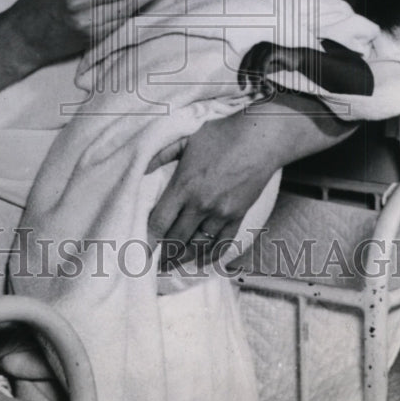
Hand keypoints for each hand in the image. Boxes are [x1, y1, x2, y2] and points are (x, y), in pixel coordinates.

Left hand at [146, 114, 278, 263]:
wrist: (260, 139)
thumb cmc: (221, 135)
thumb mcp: (185, 140)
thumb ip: (160, 155)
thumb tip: (139, 167)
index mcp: (184, 185)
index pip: (159, 222)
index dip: (147, 241)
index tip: (139, 252)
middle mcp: (201, 204)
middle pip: (176, 239)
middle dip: (163, 255)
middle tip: (152, 265)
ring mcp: (221, 212)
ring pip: (197, 246)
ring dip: (183, 259)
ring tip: (171, 266)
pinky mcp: (238, 216)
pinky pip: (222, 243)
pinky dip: (210, 256)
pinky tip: (200, 261)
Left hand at [237, 41, 299, 97]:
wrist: (297, 59)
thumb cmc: (280, 64)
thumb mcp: (265, 69)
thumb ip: (255, 72)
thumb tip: (246, 79)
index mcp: (254, 49)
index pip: (243, 63)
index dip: (240, 76)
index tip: (241, 87)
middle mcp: (257, 46)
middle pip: (246, 64)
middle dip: (245, 78)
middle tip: (245, 89)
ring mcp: (264, 47)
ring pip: (255, 66)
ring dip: (257, 79)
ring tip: (261, 88)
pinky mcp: (272, 50)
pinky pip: (263, 64)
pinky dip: (262, 74)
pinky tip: (264, 81)